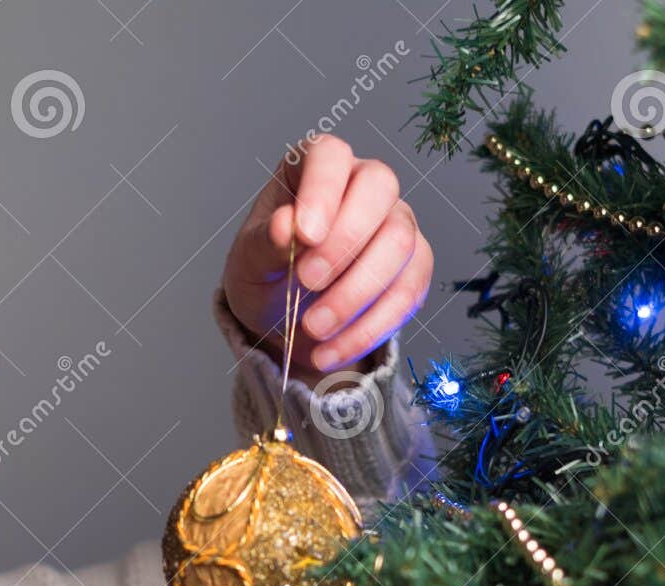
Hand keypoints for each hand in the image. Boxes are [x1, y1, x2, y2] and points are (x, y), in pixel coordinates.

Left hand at [221, 133, 432, 382]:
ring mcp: (396, 223)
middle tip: (306, 282)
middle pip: (379, 187)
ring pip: (399, 243)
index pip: (329, 156)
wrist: (286, 321)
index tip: (303, 235)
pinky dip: (369, 327)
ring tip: (313, 329)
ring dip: (355, 293)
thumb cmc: (266, 275)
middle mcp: (364, 184)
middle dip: (344, 241)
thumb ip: (264, 243)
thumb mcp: (249, 262)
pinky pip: (408, 292)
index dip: (322, 191)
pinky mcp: (415, 266)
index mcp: (316, 167)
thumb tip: (286, 225)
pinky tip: (331, 350)